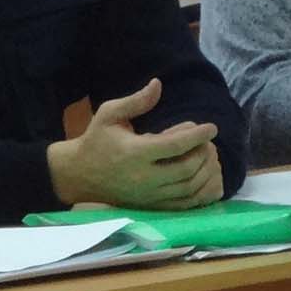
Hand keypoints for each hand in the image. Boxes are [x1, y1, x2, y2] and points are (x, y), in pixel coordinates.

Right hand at [46, 78, 222, 209]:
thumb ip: (135, 101)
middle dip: (203, 153)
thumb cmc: (96, 140)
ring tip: (206, 155)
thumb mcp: (109, 114)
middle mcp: (144, 177)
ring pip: (190, 188)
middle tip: (208, 141)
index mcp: (134, 153)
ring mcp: (149, 196)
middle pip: (187, 169)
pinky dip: (201, 192)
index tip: (211, 127)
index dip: (197, 136)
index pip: (174, 145)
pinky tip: (204, 176)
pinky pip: (186, 204)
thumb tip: (158, 84)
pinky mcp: (152, 207)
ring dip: (205, 171)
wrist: (79, 175)